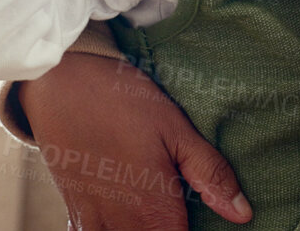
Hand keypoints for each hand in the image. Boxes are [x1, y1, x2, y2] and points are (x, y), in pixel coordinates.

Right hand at [19, 52, 250, 229]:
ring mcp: (93, 225)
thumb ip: (209, 174)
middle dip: (173, 229)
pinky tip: (129, 212)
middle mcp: (119, 228)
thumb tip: (242, 213)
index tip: (198, 215)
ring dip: (146, 228)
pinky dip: (119, 229)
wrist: (58, 83)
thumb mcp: (175, 129)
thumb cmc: (120, 101)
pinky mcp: (75, 217)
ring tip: (156, 207)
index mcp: (152, 212)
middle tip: (178, 202)